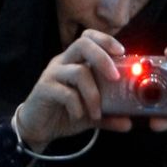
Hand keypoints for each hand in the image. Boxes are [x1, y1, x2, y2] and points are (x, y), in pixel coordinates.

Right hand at [15, 30, 133, 149]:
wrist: (36, 129)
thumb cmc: (64, 113)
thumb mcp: (91, 114)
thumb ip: (109, 116)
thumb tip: (129, 124)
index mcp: (75, 61)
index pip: (88, 37)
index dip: (106, 40)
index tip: (122, 52)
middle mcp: (63, 62)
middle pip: (83, 44)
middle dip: (103, 58)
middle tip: (115, 78)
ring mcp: (52, 74)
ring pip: (78, 71)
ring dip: (93, 94)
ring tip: (97, 113)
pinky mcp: (44, 89)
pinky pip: (65, 92)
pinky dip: (77, 106)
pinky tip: (79, 116)